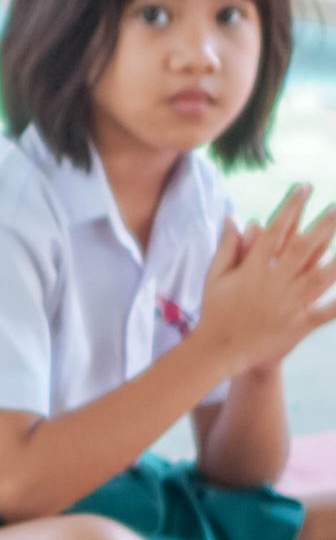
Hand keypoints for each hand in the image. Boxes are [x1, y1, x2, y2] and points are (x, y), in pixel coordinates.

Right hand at [197, 187, 335, 378]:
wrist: (219, 351)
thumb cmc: (216, 310)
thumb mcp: (215, 276)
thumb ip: (227, 246)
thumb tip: (233, 218)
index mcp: (253, 268)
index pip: (276, 230)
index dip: (291, 207)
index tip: (304, 188)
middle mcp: (274, 283)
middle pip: (302, 248)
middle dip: (322, 226)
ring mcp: (288, 304)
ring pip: (320, 278)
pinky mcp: (298, 325)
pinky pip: (326, 313)